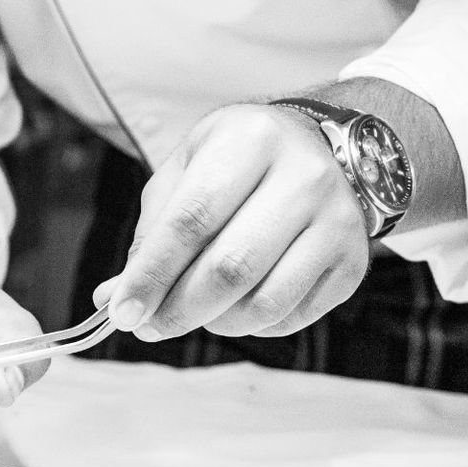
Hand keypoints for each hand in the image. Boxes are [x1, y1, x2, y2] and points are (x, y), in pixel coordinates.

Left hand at [103, 103, 370, 340]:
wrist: (324, 148)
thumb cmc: (241, 161)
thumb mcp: (188, 168)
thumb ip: (152, 228)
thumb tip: (115, 295)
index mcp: (251, 140)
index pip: (192, 220)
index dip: (152, 273)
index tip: (123, 311)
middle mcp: (304, 177)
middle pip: (230, 268)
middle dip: (178, 309)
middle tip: (149, 326)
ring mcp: (337, 221)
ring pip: (263, 303)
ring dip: (214, 322)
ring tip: (192, 311)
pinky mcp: (352, 262)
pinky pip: (290, 316)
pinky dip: (250, 324)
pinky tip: (235, 304)